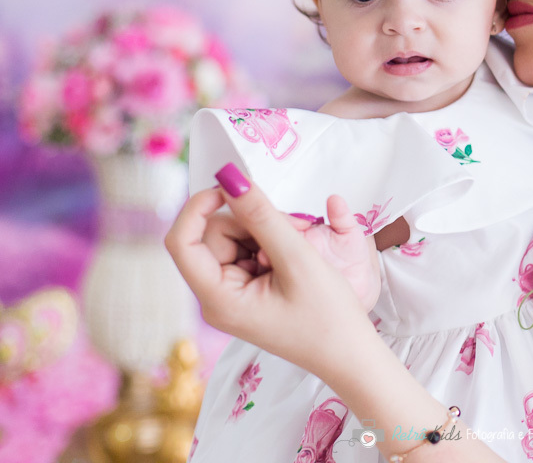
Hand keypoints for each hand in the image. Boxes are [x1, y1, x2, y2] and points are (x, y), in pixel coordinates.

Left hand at [166, 178, 377, 378]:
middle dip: (251, 220)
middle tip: (294, 227)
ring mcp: (232, 295)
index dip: (199, 206)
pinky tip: (296, 255)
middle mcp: (217, 298)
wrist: (351, 355)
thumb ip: (262, 215)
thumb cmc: (328, 317)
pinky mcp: (248, 290)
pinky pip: (248, 249)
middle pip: (212, 235)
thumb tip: (230, 178)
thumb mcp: (297, 258)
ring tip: (300, 245)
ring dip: (265, 229)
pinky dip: (271, 242)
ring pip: (233, 238)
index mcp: (218, 299)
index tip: (232, 186)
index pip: (182, 241)